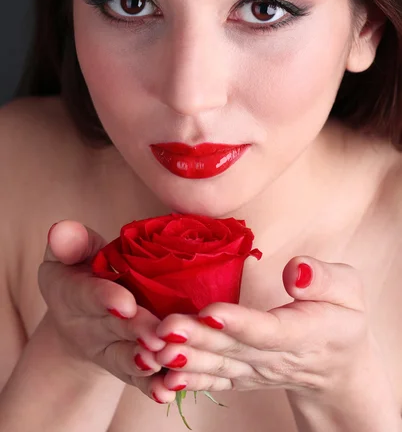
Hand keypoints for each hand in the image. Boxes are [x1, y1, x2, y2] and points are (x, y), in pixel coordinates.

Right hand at [38, 220, 178, 402]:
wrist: (81, 312)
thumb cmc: (82, 268)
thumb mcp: (71, 252)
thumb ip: (70, 242)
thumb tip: (62, 230)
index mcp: (74, 293)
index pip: (90, 295)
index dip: (107, 299)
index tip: (126, 304)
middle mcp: (91, 325)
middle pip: (116, 329)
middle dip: (136, 332)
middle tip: (156, 335)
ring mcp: (110, 348)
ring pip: (128, 357)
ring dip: (144, 362)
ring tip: (163, 361)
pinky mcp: (128, 365)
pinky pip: (139, 379)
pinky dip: (152, 386)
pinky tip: (168, 391)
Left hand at [151, 256, 372, 401]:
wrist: (338, 367)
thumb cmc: (341, 317)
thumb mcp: (348, 291)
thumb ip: (324, 279)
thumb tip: (296, 272)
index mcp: (304, 333)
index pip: (268, 330)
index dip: (238, 322)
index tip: (209, 311)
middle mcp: (275, 358)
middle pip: (233, 349)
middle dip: (198, 337)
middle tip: (164, 327)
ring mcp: (256, 371)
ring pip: (218, 366)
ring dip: (186, 358)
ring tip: (156, 348)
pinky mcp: (242, 376)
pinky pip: (215, 381)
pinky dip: (190, 381)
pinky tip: (164, 376)